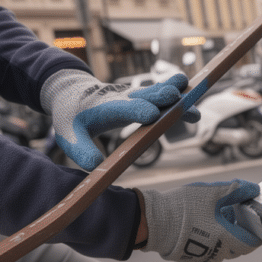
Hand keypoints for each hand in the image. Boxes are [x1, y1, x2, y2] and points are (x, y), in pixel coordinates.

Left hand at [40, 70, 200, 169]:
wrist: (72, 92)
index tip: (152, 114)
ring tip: (191, 97)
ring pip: (156, 93)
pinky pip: (162, 96)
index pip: (122, 108)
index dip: (137, 110)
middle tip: (175, 97)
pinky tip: (194, 107)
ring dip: (174, 95)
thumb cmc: (71, 118)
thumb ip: (82, 152)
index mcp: (103, 107)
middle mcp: (121, 98)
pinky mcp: (142, 97)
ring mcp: (133, 95)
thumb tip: (97, 169)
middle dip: (159, 97)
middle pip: (144, 95)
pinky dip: (178, 99)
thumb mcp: (68, 137)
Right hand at [139, 180, 261, 261]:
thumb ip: (236, 190)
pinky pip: (208, 253)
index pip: (251, 242)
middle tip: (237, 216)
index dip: (257, 232)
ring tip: (218, 219)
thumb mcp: (212, 192)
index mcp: (226, 240)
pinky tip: (203, 228)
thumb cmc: (183, 207)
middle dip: (240, 232)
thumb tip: (254, 189)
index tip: (259, 223)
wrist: (152, 222)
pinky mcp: (191, 260)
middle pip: (238, 247)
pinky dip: (211, 242)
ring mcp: (203, 260)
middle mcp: (217, 255)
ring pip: (223, 250)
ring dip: (225, 237)